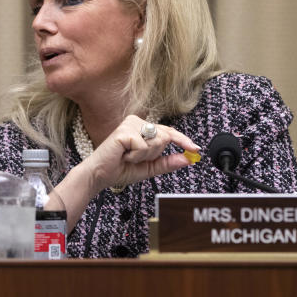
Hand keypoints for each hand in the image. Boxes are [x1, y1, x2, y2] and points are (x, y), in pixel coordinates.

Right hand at [84, 115, 199, 192]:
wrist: (100, 175)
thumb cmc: (119, 169)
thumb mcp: (149, 168)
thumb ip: (168, 163)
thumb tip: (187, 159)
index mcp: (141, 127)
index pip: (168, 131)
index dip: (183, 140)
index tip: (195, 149)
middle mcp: (136, 121)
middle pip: (166, 136)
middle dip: (155, 154)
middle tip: (135, 159)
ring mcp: (130, 124)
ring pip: (157, 141)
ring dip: (145, 156)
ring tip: (128, 156)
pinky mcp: (124, 131)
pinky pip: (145, 146)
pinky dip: (137, 156)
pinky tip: (123, 156)